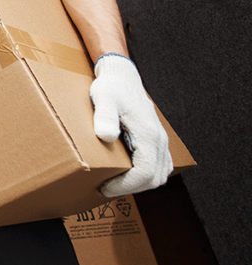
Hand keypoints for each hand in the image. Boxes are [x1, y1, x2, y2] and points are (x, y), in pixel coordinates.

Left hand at [90, 53, 172, 196]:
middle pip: (154, 178)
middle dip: (130, 188)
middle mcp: (159, 140)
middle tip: (106, 188)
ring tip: (114, 182)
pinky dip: (146, 175)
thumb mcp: (103, 98)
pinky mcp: (157, 139)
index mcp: (148, 134)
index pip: (145, 173)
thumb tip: (106, 136)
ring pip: (159, 174)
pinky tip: (126, 173)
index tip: (104, 187)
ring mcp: (161, 140)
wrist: (123, 76)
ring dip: (139, 184)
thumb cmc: (112, 87)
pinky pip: (159, 166)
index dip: (125, 186)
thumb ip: (104, 116)